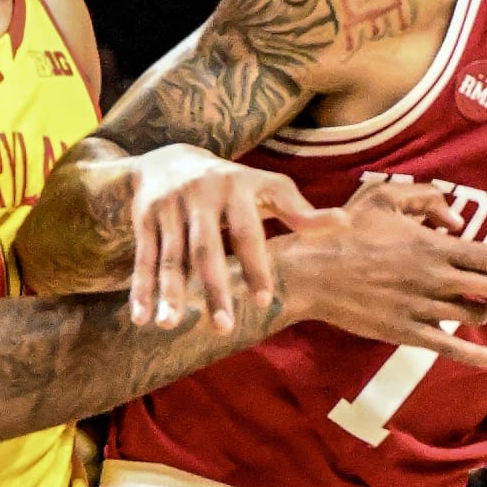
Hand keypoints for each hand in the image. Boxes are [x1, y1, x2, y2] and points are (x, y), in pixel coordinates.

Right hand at [129, 146, 317, 334]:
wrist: (168, 157)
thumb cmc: (232, 184)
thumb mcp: (265, 189)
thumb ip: (299, 211)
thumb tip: (345, 224)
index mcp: (234, 188)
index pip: (247, 233)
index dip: (255, 267)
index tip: (263, 301)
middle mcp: (199, 196)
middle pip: (205, 249)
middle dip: (213, 289)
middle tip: (223, 328)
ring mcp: (168, 208)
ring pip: (170, 257)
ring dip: (169, 292)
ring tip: (168, 325)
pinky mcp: (144, 220)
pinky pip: (143, 258)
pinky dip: (141, 289)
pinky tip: (141, 319)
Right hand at [279, 177, 486, 374]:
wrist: (313, 272)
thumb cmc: (346, 230)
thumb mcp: (384, 196)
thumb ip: (427, 198)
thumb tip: (457, 221)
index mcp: (434, 246)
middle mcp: (435, 279)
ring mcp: (423, 308)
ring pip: (475, 316)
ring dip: (480, 312)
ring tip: (470, 307)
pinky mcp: (408, 333)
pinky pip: (451, 349)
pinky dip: (478, 357)